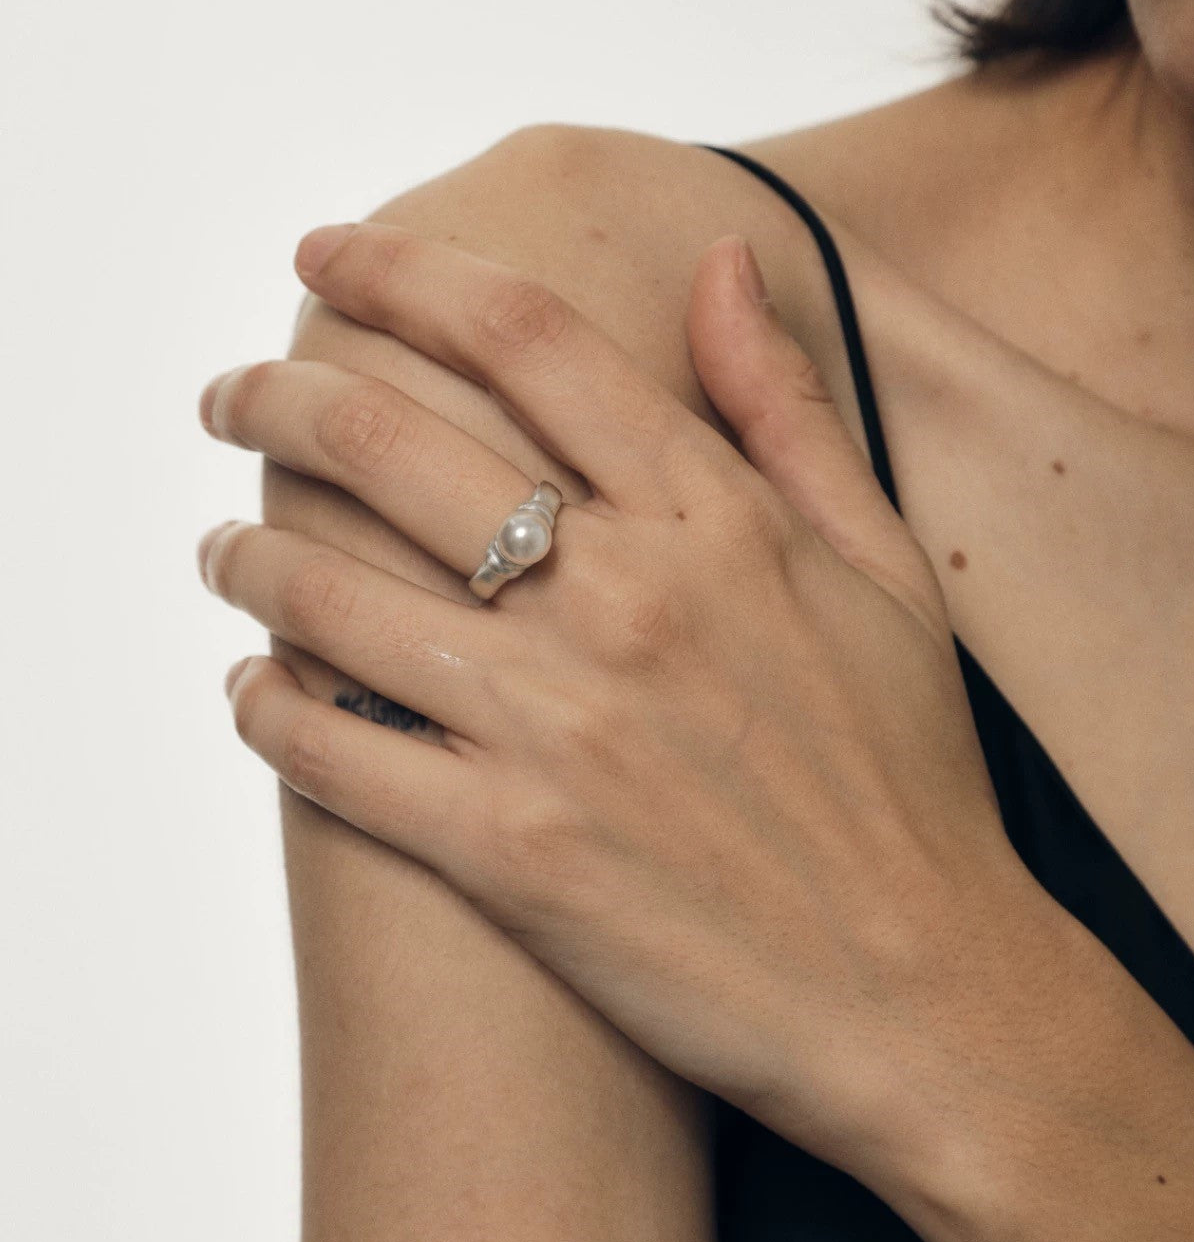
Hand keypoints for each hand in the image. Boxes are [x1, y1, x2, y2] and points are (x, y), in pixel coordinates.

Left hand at [196, 221, 1036, 1176]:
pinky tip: (252, 690)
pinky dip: (267, 709)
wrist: (924, 991)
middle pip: (388, 442)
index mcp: (712, 518)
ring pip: (329, 596)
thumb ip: (788, 405)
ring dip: (247, 557)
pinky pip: (332, 756)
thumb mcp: (883, 565)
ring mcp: (555, 729)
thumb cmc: (903, 773)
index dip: (402, 270)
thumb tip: (726, 258)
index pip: (522, 336)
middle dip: (276, 398)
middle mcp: (622, 600)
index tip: (325, 251)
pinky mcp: (508, 853)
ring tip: (221, 549)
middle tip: (231, 396)